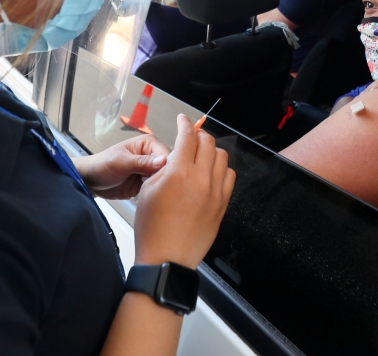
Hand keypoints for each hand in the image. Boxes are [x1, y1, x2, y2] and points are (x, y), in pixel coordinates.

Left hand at [75, 135, 169, 199]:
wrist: (91, 181)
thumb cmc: (103, 165)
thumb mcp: (121, 162)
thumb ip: (142, 162)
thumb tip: (163, 161)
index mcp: (148, 144)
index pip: (167, 154)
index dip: (169, 166)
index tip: (168, 178)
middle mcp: (152, 155)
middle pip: (169, 167)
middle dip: (167, 177)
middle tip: (165, 189)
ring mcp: (150, 170)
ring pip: (165, 178)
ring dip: (163, 185)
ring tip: (162, 194)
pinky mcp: (147, 183)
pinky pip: (157, 187)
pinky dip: (157, 192)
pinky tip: (156, 196)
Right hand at [133, 115, 235, 268]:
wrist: (167, 258)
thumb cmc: (152, 227)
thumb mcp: (148, 189)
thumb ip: (164, 167)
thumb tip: (175, 155)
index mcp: (179, 172)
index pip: (188, 136)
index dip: (184, 123)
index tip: (182, 120)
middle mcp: (202, 178)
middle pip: (208, 142)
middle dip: (198, 135)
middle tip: (190, 137)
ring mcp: (216, 192)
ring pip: (222, 157)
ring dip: (211, 151)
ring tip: (200, 156)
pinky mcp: (222, 204)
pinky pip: (229, 176)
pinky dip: (221, 169)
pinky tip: (211, 174)